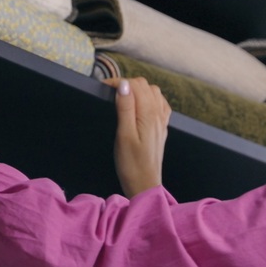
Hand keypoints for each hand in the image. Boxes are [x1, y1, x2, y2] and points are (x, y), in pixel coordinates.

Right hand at [110, 75, 169, 195]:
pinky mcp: (162, 127)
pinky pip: (159, 103)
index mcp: (148, 113)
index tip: (103, 88)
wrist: (145, 184)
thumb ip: (125, 108)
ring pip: (153, 92)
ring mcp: (162, 120)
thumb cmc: (131, 163)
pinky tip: (140, 106)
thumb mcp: (124, 135)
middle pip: (145, 85)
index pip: (135, 85)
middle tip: (110, 93)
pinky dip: (149, 98)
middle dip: (127, 84)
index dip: (118, 82)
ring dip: (138, 90)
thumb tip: (123, 84)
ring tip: (123, 98)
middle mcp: (159, 113)